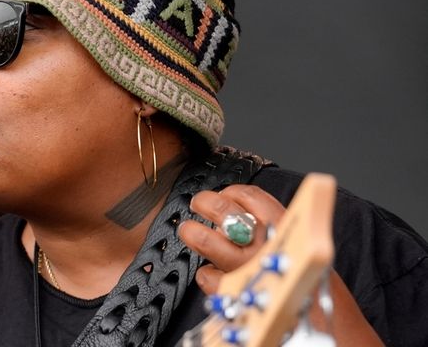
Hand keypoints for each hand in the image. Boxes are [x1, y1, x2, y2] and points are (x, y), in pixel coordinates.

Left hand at [178, 184, 383, 345]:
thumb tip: (245, 220)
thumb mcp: (308, 250)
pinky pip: (211, 278)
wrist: (337, 333)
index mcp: (291, 230)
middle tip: (199, 203)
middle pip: (227, 214)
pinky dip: (207, 275)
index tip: (226, 194)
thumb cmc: (318, 293)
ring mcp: (252, 269)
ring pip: (212, 243)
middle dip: (208, 204)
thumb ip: (278, 233)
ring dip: (196, 234)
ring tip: (189, 231)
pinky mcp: (239, 295)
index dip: (234, 192)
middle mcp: (270, 246)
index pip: (255, 198)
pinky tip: (210, 274)